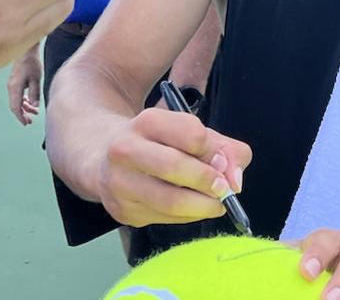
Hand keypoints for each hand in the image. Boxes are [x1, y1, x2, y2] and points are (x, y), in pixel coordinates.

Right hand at [7, 44, 42, 124]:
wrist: (26, 51)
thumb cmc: (32, 64)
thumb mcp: (36, 79)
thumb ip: (35, 93)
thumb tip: (35, 107)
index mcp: (14, 88)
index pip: (15, 107)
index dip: (20, 116)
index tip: (25, 123)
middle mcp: (11, 88)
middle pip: (15, 105)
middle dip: (22, 114)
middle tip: (30, 122)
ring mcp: (11, 85)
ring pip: (16, 101)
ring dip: (25, 107)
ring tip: (35, 113)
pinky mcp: (14, 82)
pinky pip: (17, 95)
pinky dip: (24, 101)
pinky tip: (31, 103)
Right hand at [98, 108, 251, 226]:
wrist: (104, 156)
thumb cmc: (161, 143)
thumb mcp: (191, 133)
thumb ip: (225, 149)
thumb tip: (235, 179)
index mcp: (148, 121)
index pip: (191, 134)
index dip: (214, 151)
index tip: (223, 162)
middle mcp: (126, 149)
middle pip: (174, 166)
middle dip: (206, 181)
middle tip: (224, 190)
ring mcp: (119, 182)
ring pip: (168, 201)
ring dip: (201, 206)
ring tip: (216, 205)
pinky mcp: (121, 210)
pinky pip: (163, 218)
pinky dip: (187, 217)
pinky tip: (194, 209)